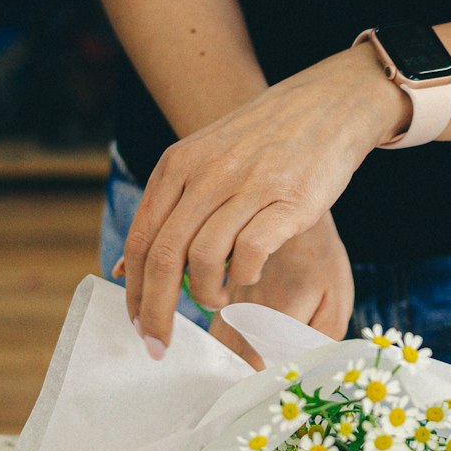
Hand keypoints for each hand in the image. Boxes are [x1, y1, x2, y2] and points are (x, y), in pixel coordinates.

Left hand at [123, 44, 407, 355]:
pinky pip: (250, 253)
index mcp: (178, 167)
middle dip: (156, 310)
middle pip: (165, 256)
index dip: (136, 291)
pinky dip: (243, 275)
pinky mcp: (288, 202)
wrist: (325, 105)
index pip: (142, 239)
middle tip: (159, 344)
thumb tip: (126, 268)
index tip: (138, 326)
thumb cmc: (263, 143)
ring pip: (203, 258)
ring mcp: (247, 186)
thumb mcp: (203, 161)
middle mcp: (206, 174)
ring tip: (216, 301)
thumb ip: (167, 210)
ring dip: (205, 294)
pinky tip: (249, 275)